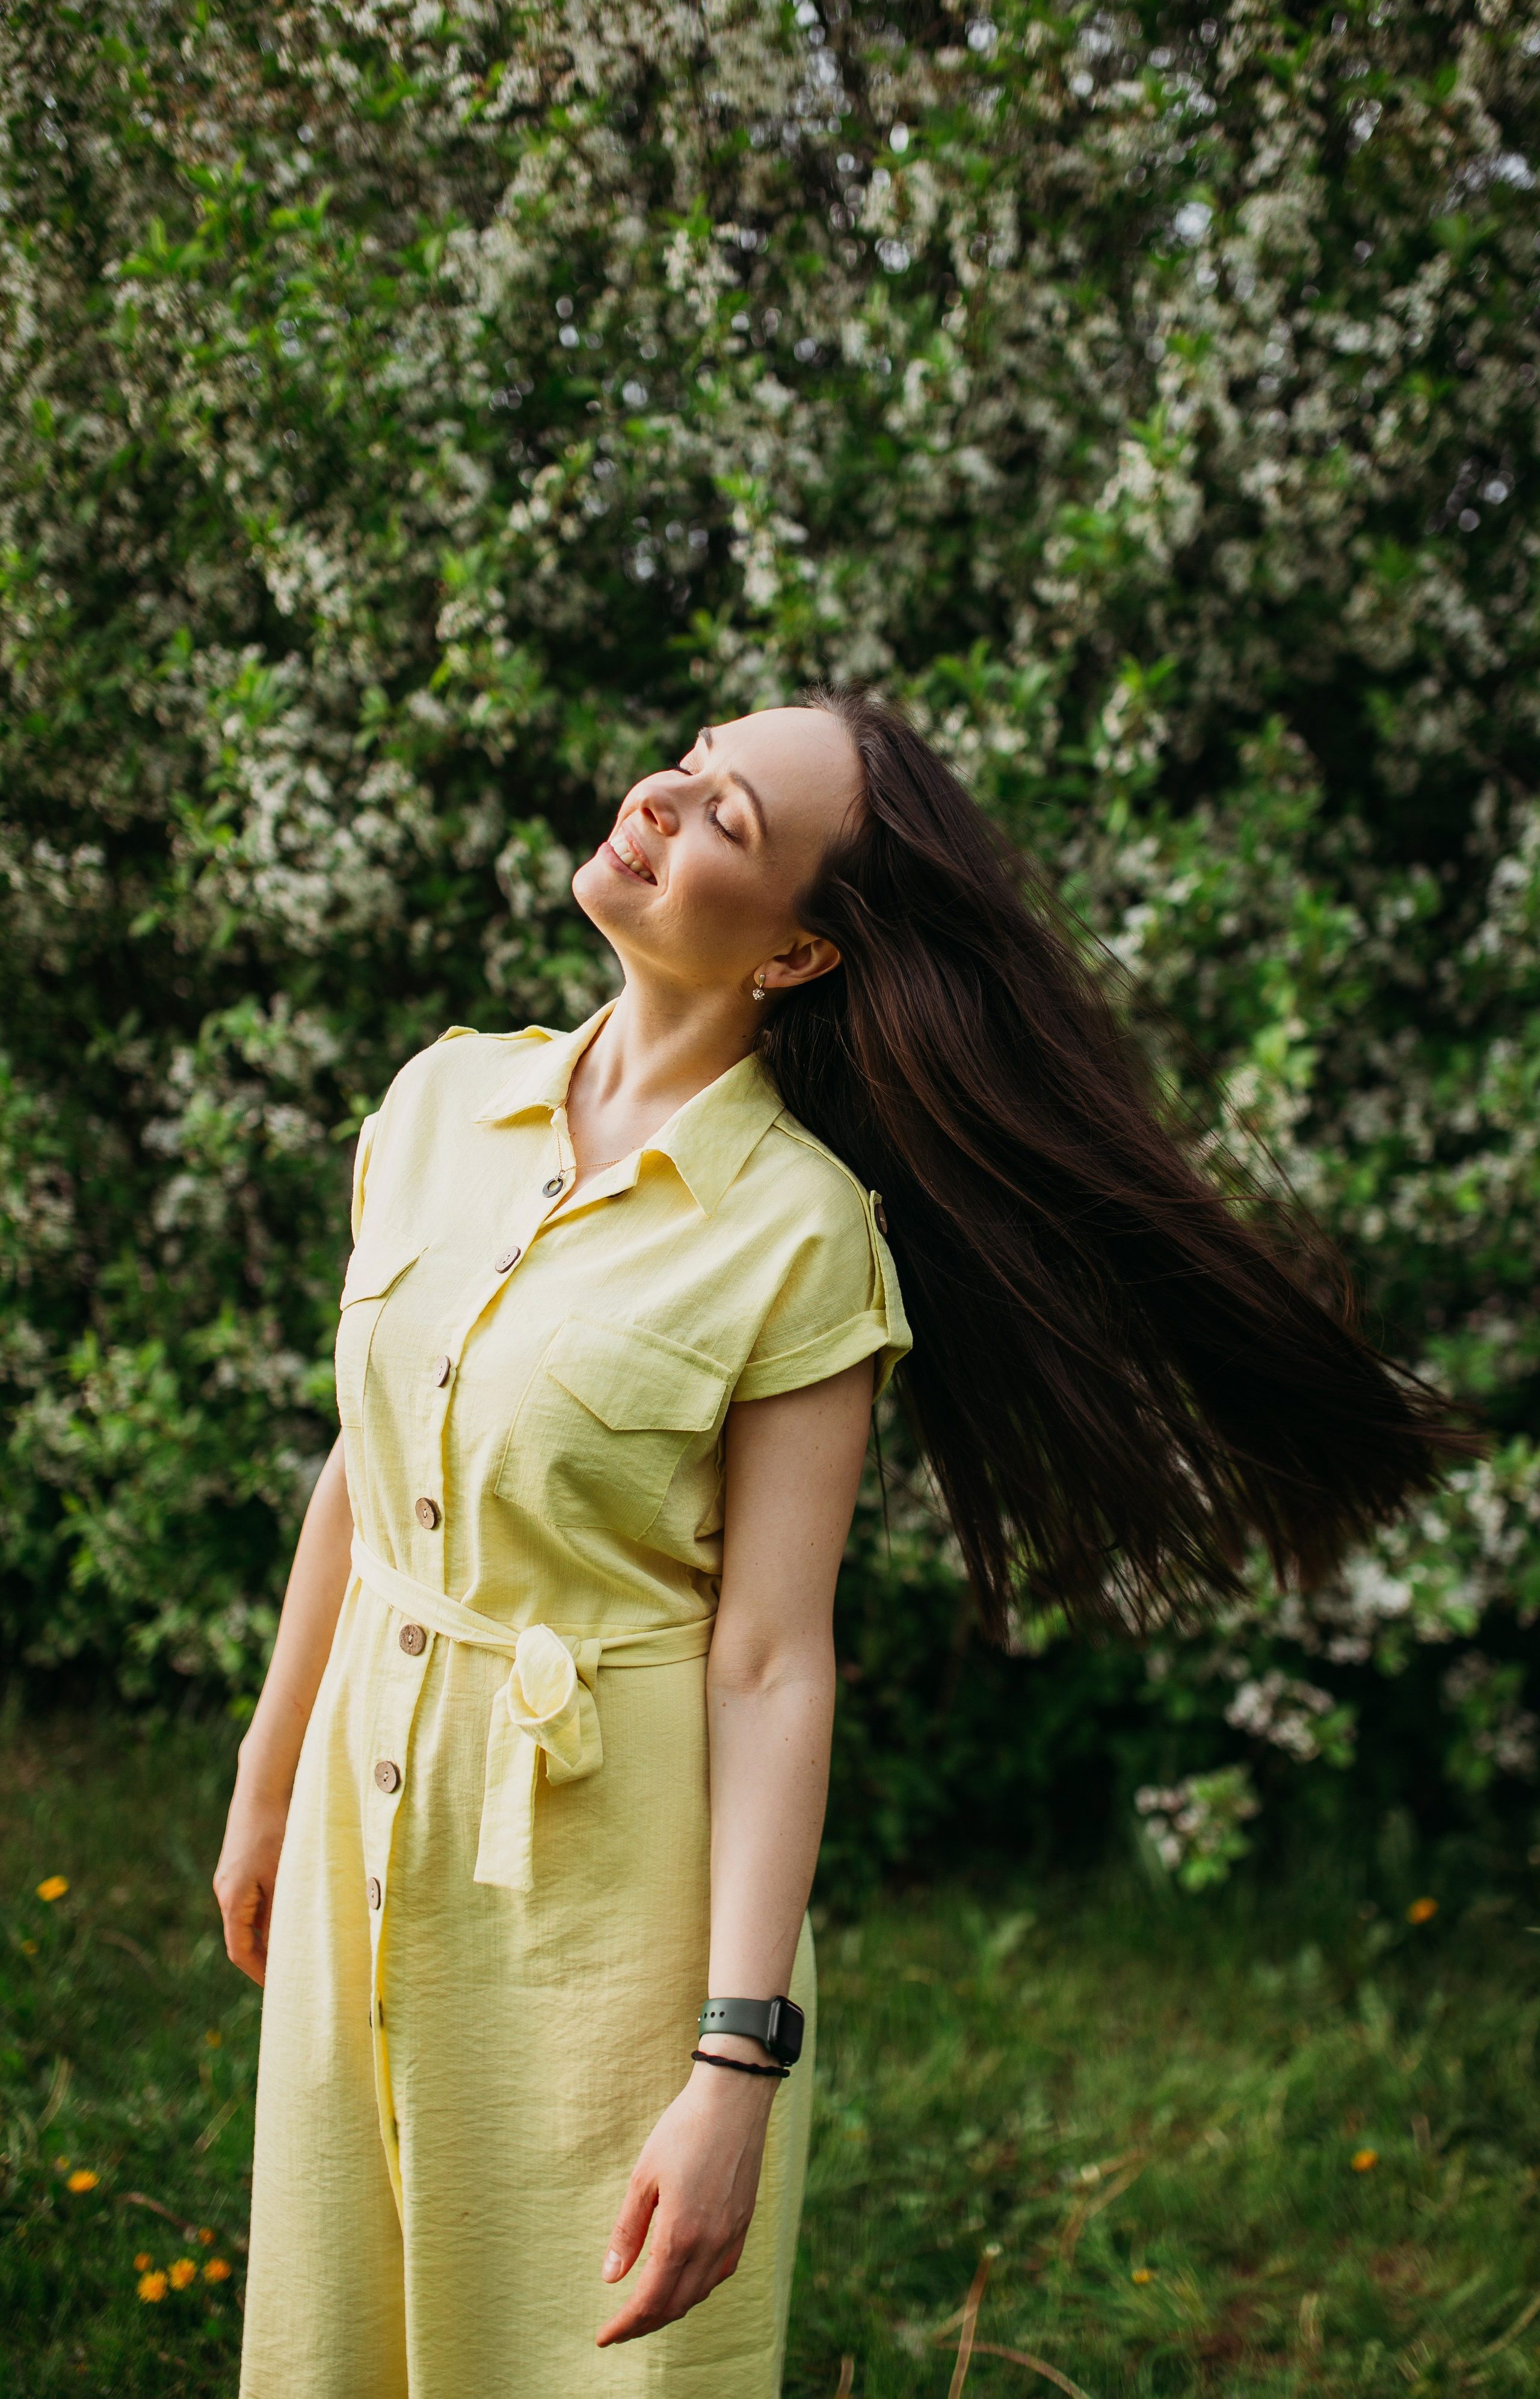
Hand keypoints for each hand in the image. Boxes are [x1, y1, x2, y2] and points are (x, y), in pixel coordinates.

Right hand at [212, 1774, 289, 1987]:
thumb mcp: (283, 1876)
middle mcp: (225, 1892)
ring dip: (269, 1933)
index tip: (279, 1987)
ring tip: (297, 1946)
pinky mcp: (238, 1867)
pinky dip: (268, 1913)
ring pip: (248, 1918)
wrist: (262, 1788)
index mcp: (232, 1899)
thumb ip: (280, 1915)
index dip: (259, 1972)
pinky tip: (290, 1913)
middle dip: (265, 1957)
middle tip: (292, 1973)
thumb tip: (284, 1951)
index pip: (240, 1951)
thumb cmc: (275, 1831)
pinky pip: (251, 1900)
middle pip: (242, 1937)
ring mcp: (229, 1879)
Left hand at [595, 2059, 778, 2344]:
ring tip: (647, 2311)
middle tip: (620, 2329)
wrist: (733, 2098)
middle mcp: (710, 2243)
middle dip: (645, 2324)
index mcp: (680, 2234)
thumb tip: (611, 2277)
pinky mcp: (745, 2222)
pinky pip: (722, 2272)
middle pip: (676, 2304)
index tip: (604, 2336)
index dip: (625, 2323)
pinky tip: (687, 2282)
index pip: (650, 2299)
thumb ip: (628, 2230)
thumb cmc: (682, 2130)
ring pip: (700, 2292)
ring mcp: (732, 2234)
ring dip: (672, 2308)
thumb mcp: (644, 2177)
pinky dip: (700, 2287)